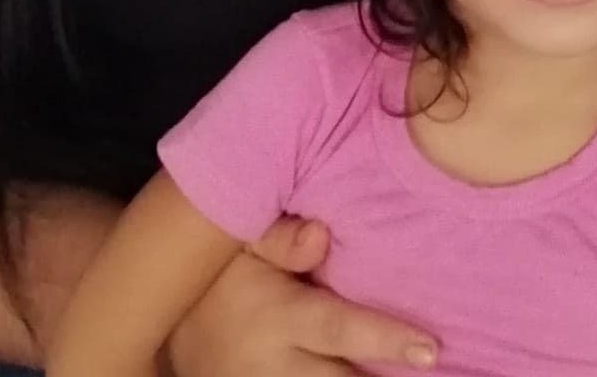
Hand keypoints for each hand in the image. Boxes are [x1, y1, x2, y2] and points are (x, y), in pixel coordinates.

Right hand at [166, 216, 437, 375]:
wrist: (159, 327)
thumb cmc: (219, 275)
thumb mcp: (239, 244)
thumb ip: (279, 238)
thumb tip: (322, 235)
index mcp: (277, 317)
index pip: (339, 329)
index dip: (386, 339)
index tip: (431, 349)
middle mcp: (274, 367)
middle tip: (436, 374)